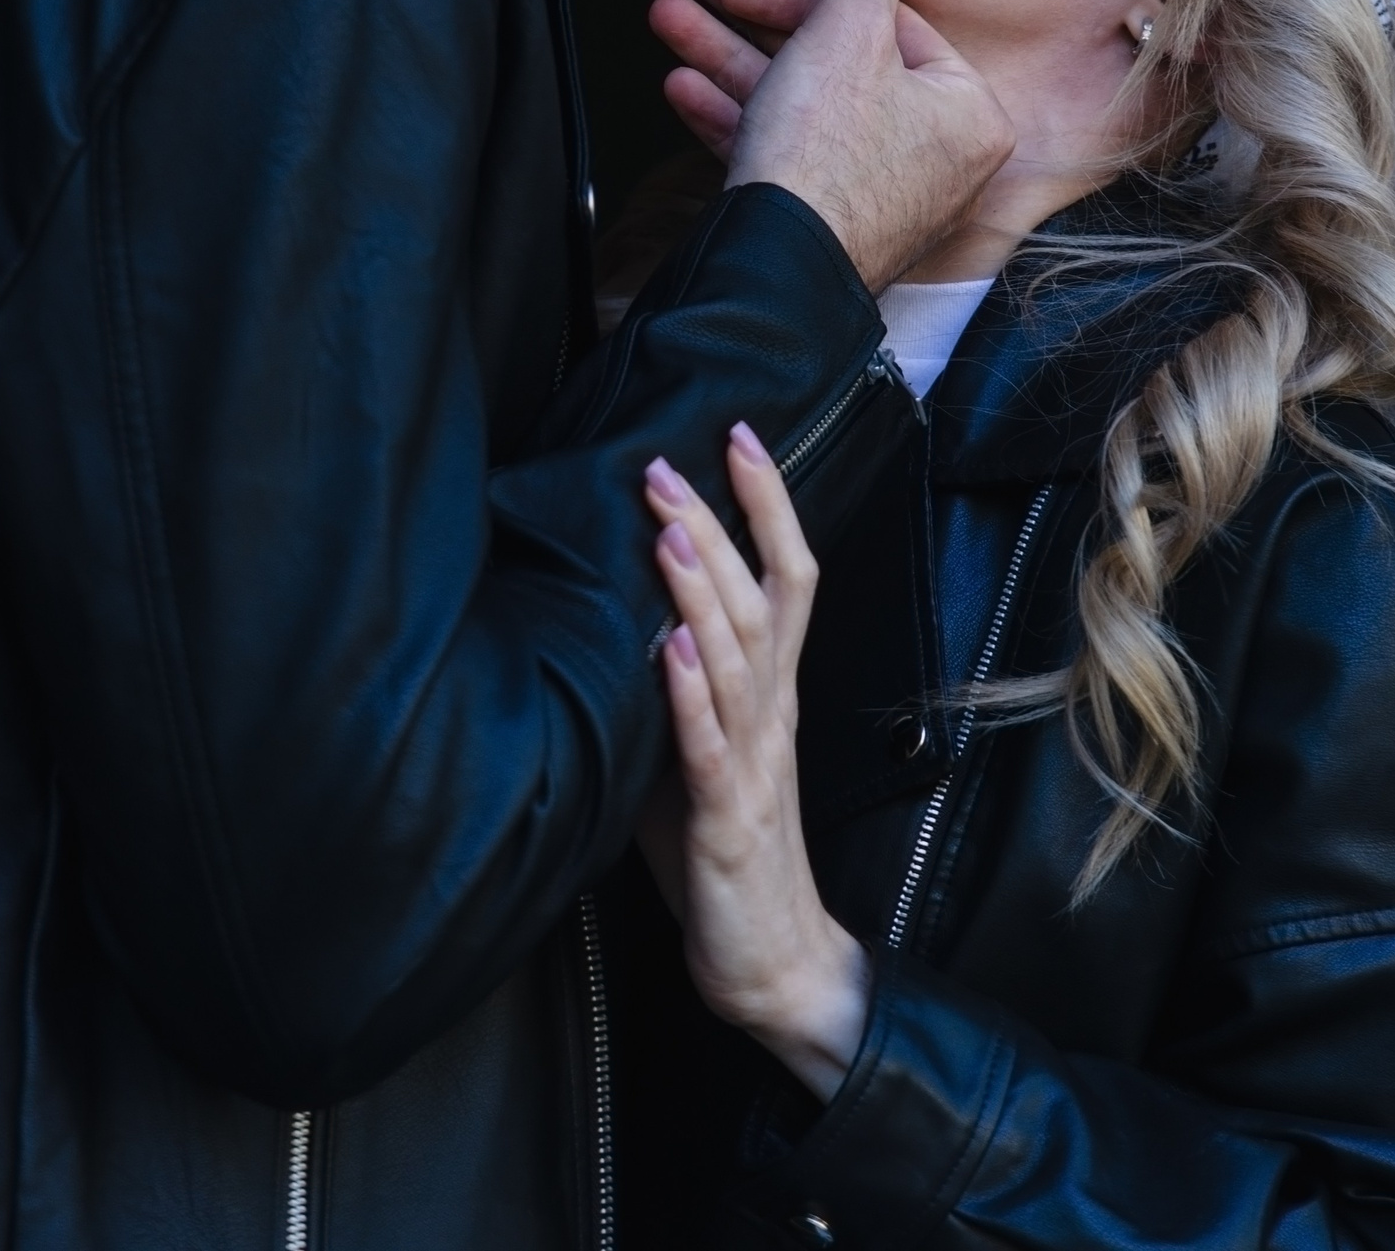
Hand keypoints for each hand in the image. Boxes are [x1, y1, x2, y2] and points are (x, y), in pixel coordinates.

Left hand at [638, 427, 869, 1101]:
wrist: (772, 961)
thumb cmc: (722, 850)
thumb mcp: (694, 746)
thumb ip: (670, 682)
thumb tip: (609, 609)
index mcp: (770, 689)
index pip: (785, 574)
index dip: (767, 503)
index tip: (737, 433)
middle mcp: (772, 711)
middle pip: (756, 597)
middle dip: (715, 523)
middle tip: (668, 461)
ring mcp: (754, 761)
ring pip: (735, 657)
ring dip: (700, 591)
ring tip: (668, 533)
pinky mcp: (726, 819)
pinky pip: (709, 746)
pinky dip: (689, 694)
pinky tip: (668, 650)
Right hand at [649, 0, 1013, 292]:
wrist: (777, 273)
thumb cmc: (826, 158)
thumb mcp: (848, 31)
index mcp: (968, 113)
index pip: (888, 22)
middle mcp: (937, 160)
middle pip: (837, 60)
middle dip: (753, 21)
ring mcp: (881, 197)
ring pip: (801, 105)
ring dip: (729, 58)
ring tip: (670, 22)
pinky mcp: (830, 224)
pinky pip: (788, 154)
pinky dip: (738, 118)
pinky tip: (684, 87)